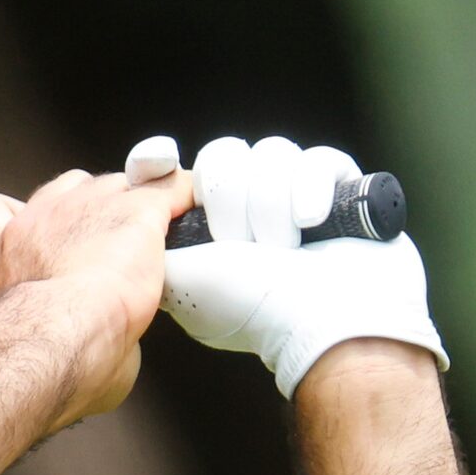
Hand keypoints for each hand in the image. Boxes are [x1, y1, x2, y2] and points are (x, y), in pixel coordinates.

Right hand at [0, 163, 194, 428]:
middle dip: (90, 214)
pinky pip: (171, 185)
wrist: (62, 335)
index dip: (8, 213)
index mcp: (4, 254)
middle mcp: (40, 219)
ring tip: (153, 244)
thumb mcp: (36, 339)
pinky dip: (183, 196)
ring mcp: (90, 206)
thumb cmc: (47, 356)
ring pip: (121, 185)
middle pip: (69, 188)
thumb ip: (65, 325)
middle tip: (109, 254)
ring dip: (136, 208)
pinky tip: (188, 216)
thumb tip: (108, 348)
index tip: (32, 229)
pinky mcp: (138, 208)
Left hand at [135, 133, 449, 397]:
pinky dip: (312, 190)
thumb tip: (139, 215)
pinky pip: (318, 160)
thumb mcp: (181, 278)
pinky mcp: (337, 190)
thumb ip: (155, 241)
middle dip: (231, 199)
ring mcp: (293, 198)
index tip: (158, 158)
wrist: (324, 319)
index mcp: (205, 228)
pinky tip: (311, 222)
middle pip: (224, 156)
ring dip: (272, 205)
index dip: (169, 164)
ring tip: (282, 247)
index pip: (181, 172)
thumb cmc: (249, 306)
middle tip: (241, 244)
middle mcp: (245, 209)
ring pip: (270, 155)